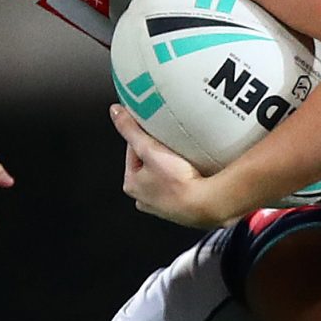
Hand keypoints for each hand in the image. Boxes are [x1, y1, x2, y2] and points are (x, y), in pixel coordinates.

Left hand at [112, 105, 232, 227]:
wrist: (204, 204)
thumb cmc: (177, 184)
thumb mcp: (149, 149)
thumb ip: (130, 129)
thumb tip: (116, 113)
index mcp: (131, 184)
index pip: (132, 151)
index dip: (144, 137)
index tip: (155, 129)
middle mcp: (144, 198)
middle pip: (150, 164)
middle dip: (160, 153)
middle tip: (172, 144)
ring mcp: (163, 205)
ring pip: (165, 175)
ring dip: (174, 166)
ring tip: (184, 157)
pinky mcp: (181, 207)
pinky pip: (181, 186)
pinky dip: (185, 178)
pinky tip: (193, 172)